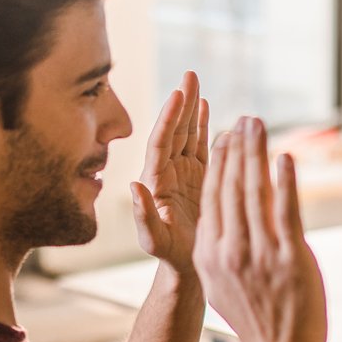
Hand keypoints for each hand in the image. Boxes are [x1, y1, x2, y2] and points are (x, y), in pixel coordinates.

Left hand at [133, 71, 208, 272]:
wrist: (186, 267)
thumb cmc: (169, 257)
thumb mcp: (153, 240)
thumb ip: (142, 215)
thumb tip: (133, 184)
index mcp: (156, 182)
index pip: (162, 142)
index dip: (169, 118)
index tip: (178, 94)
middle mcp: (168, 172)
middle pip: (175, 130)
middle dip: (182, 102)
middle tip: (190, 74)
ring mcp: (183, 173)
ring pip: (188, 134)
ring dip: (192, 109)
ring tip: (196, 83)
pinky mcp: (199, 178)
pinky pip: (201, 146)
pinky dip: (204, 125)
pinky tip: (208, 107)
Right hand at [194, 117, 326, 341]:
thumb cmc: (257, 319)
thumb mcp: (222, 286)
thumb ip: (217, 252)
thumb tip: (217, 227)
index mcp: (209, 254)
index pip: (212, 198)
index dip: (220, 165)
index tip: (226, 138)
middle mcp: (229, 251)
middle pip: (230, 188)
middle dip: (236, 149)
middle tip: (244, 120)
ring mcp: (258, 254)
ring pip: (254, 192)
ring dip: (256, 153)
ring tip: (258, 125)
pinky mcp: (288, 258)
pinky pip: (285, 211)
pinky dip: (284, 181)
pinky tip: (285, 157)